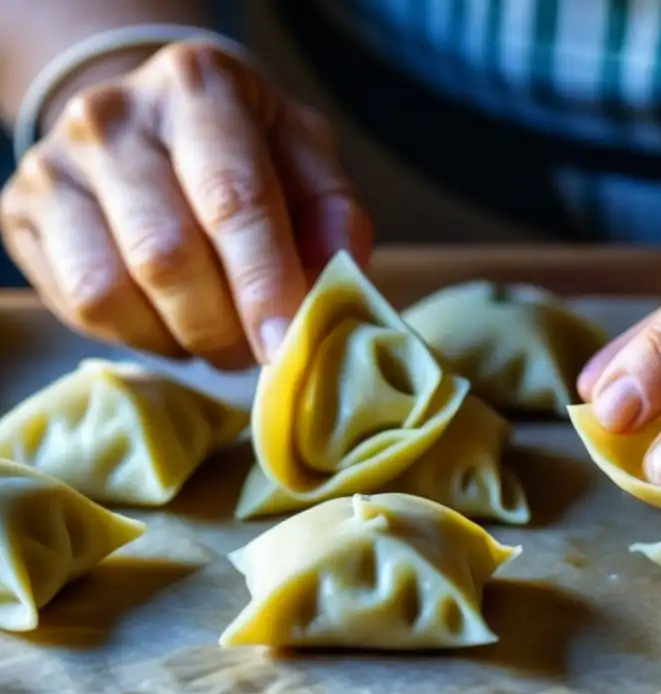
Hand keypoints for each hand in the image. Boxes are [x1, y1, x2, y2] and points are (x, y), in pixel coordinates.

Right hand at [0, 41, 372, 368]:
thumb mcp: (306, 158)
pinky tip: (168, 321)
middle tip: (257, 349)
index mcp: (199, 87)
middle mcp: (114, 116)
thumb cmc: (245, 149)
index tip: (285, 344)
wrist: (150, 122)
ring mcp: (54, 164)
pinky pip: (80, 306)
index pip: (232, 199)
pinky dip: (138, 335)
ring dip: (179, 338)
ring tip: (215, 335)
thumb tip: (339, 277)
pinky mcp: (23, 212)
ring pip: (113, 292)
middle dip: (223, 327)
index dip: (263, 282)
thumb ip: (334, 213)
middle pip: (168, 256)